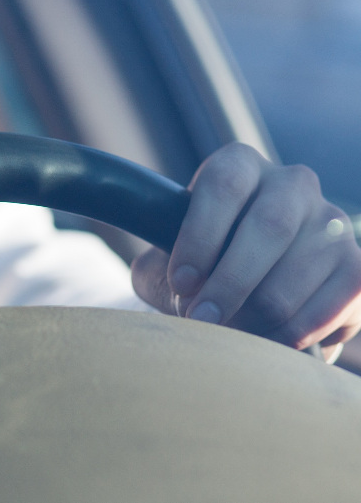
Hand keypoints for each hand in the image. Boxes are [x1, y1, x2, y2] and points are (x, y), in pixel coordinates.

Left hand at [131, 143, 360, 359]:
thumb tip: (184, 297)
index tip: (181, 283)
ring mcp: (331, 223)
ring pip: (296, 275)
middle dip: (230, 282)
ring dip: (257, 316)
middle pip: (269, 226)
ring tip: (230, 335)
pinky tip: (267, 341)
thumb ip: (164, 274)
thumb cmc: (200, 266)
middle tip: (202, 319)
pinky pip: (329, 307)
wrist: (247, 286)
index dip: (200, 236)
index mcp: (239, 165)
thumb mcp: (170, 260)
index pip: (224, 186)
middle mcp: (292, 183)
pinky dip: (293, 334)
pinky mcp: (356, 268)